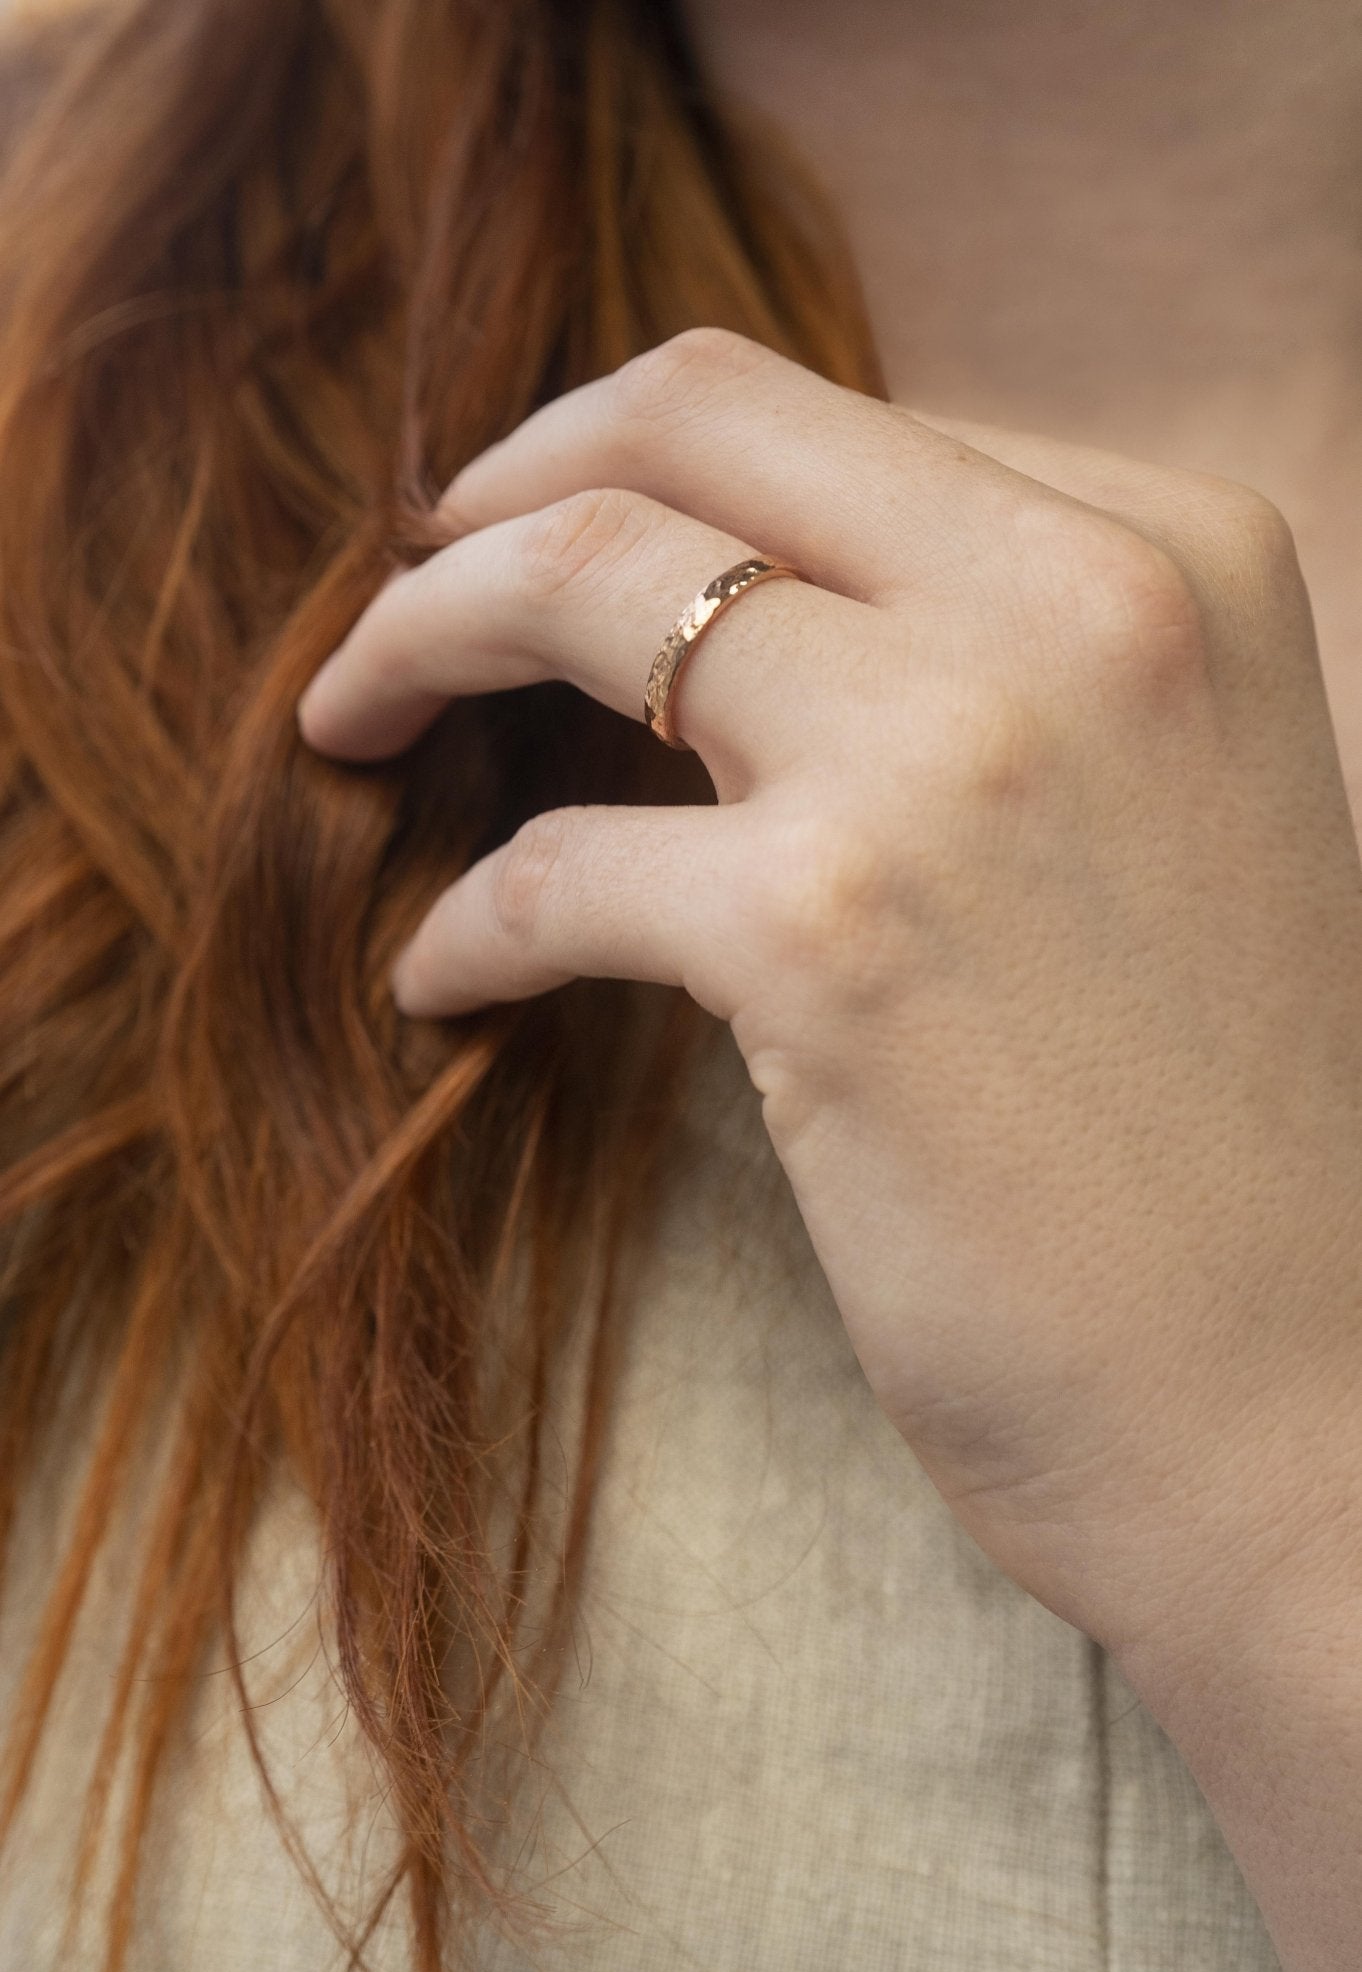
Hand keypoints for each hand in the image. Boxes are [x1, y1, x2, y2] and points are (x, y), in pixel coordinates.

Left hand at [295, 327, 1361, 1669]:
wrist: (1305, 1404)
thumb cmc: (1225, 1144)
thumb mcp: (1167, 809)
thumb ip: (999, 671)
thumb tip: (750, 613)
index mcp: (1180, 550)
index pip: (834, 423)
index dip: (654, 471)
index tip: (555, 546)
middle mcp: (1080, 603)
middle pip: (693, 418)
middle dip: (503, 486)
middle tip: (410, 586)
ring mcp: (955, 756)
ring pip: (589, 579)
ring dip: (416, 640)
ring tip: (348, 721)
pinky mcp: (832, 936)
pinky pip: (553, 869)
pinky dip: (466, 925)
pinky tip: (443, 981)